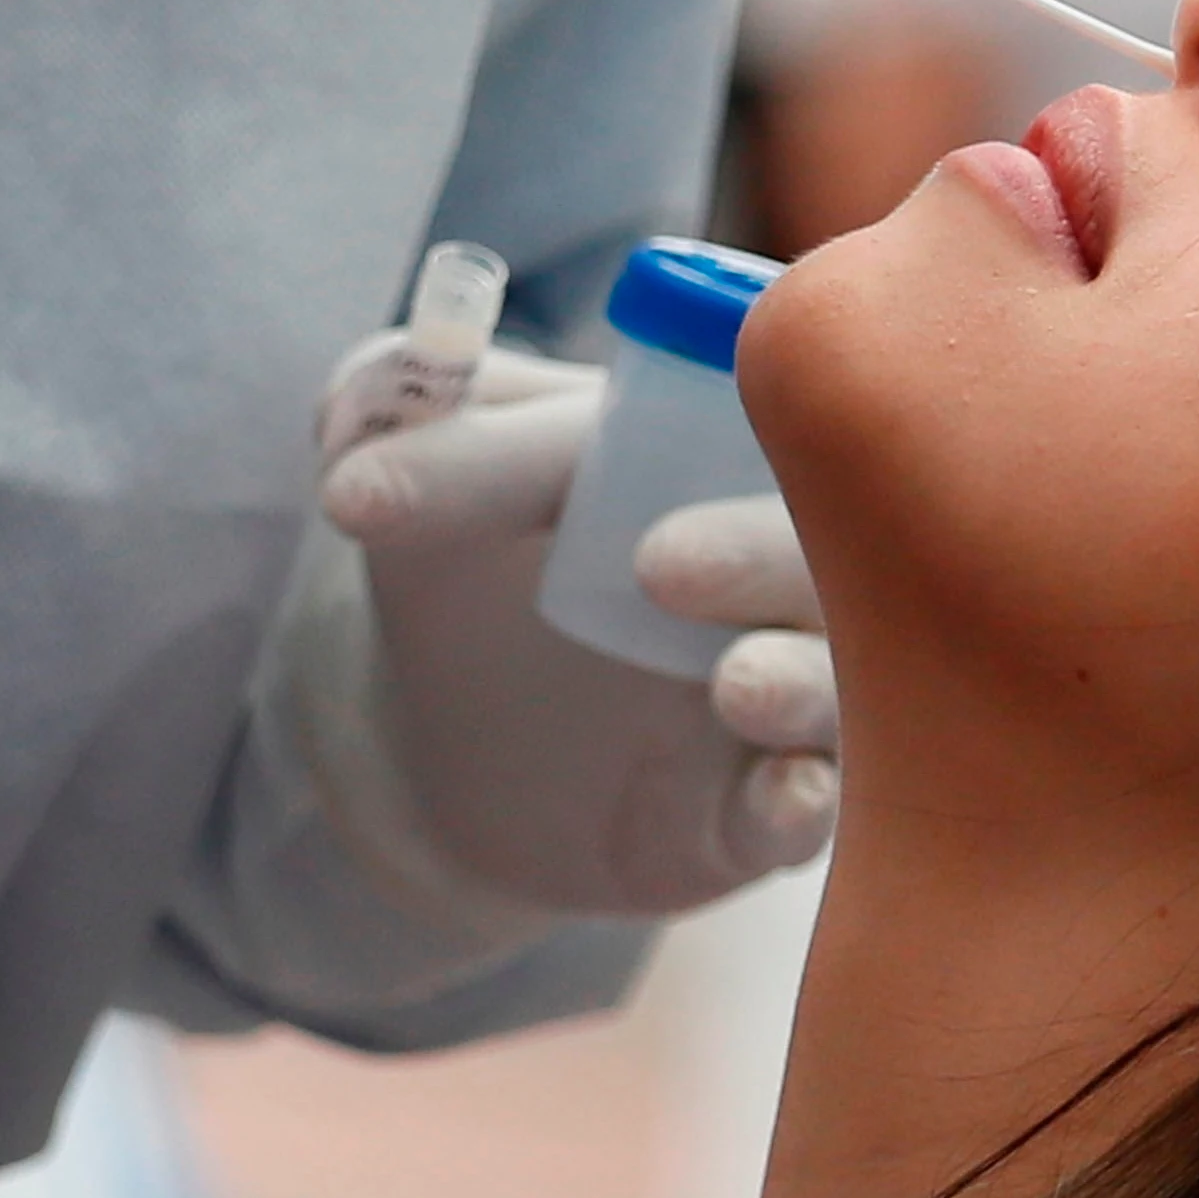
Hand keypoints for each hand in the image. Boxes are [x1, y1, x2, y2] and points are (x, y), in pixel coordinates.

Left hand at [303, 328, 833, 918]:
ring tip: (735, 685)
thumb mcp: (411, 478)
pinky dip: (805, 799)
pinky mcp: (771, 802)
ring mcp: (793, 675)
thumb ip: (390, 409)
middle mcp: (780, 544)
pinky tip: (779, 798)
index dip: (624, 411)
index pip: (705, 395)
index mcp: (709, 431)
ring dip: (802, 677)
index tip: (445, 483)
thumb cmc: (466, 569)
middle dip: (755, 547)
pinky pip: (819, 799)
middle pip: (830, 531)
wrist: (456, 746)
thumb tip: (353, 408)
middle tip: (655, 564)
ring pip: (845, 670)